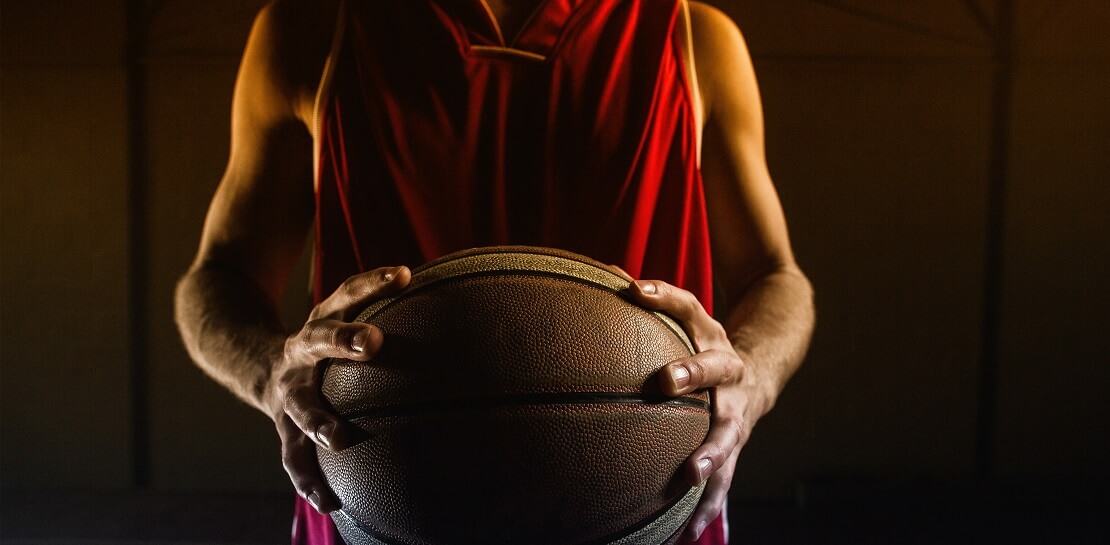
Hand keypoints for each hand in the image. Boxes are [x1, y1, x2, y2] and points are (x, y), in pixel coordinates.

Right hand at [263, 265, 410, 512]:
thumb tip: (457, 300)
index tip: (403, 275)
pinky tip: (329, 503)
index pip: (348, 293)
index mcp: (323, 319)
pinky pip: (294, 456)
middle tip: (374, 344)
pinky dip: (309, 480)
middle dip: (344, 340)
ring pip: (301, 403)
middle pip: (319, 339)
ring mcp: (289, 391)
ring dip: (319, 420)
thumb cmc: (327, 345)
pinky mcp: (283, 427)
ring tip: (339, 439)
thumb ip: (388, 313)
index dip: (373, 282)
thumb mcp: (346, 320)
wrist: (258, 367)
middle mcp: (301, 352)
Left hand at [625, 278, 774, 540]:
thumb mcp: (687, 318)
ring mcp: (736, 413)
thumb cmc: (704, 345)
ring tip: (691, 475)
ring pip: (726, 432)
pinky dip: (707, 508)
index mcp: (712, 337)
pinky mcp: (735, 448)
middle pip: (714, 369)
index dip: (664, 295)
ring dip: (710, 453)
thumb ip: (653, 299)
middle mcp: (729, 373)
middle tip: (665, 381)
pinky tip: (687, 535)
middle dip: (691, 374)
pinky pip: (723, 482)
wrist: (761, 371)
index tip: (635, 290)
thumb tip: (602, 273)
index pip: (689, 307)